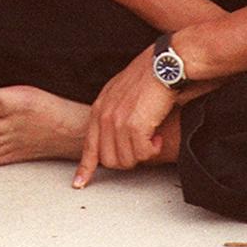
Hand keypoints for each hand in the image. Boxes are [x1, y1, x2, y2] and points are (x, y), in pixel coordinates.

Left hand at [72, 45, 174, 188]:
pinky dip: (153, 149)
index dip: (85, 167)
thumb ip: (114, 112)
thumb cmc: (151, 76)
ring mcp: (117, 121)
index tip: (80, 184)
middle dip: (128, 160)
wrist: (166, 63)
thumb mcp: (123, 92)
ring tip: (153, 136)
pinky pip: (142, 154)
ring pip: (126, 160)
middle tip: (143, 146)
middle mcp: (104, 115)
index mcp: (100, 107)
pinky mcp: (134, 125)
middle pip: (109, 160)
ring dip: (143, 154)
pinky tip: (158, 136)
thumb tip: (116, 138)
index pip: (89, 145)